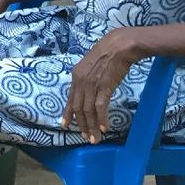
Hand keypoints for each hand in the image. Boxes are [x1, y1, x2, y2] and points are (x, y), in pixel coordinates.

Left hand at [64, 29, 139, 143]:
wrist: (119, 45)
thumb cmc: (108, 54)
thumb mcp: (91, 66)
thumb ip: (86, 79)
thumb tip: (87, 91)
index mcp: (76, 76)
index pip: (70, 99)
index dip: (68, 113)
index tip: (66, 125)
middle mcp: (80, 81)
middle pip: (78, 108)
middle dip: (81, 125)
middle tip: (86, 137)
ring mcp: (91, 84)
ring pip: (88, 110)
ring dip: (91, 126)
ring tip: (95, 138)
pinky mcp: (104, 86)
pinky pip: (100, 106)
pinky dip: (101, 118)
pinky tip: (103, 128)